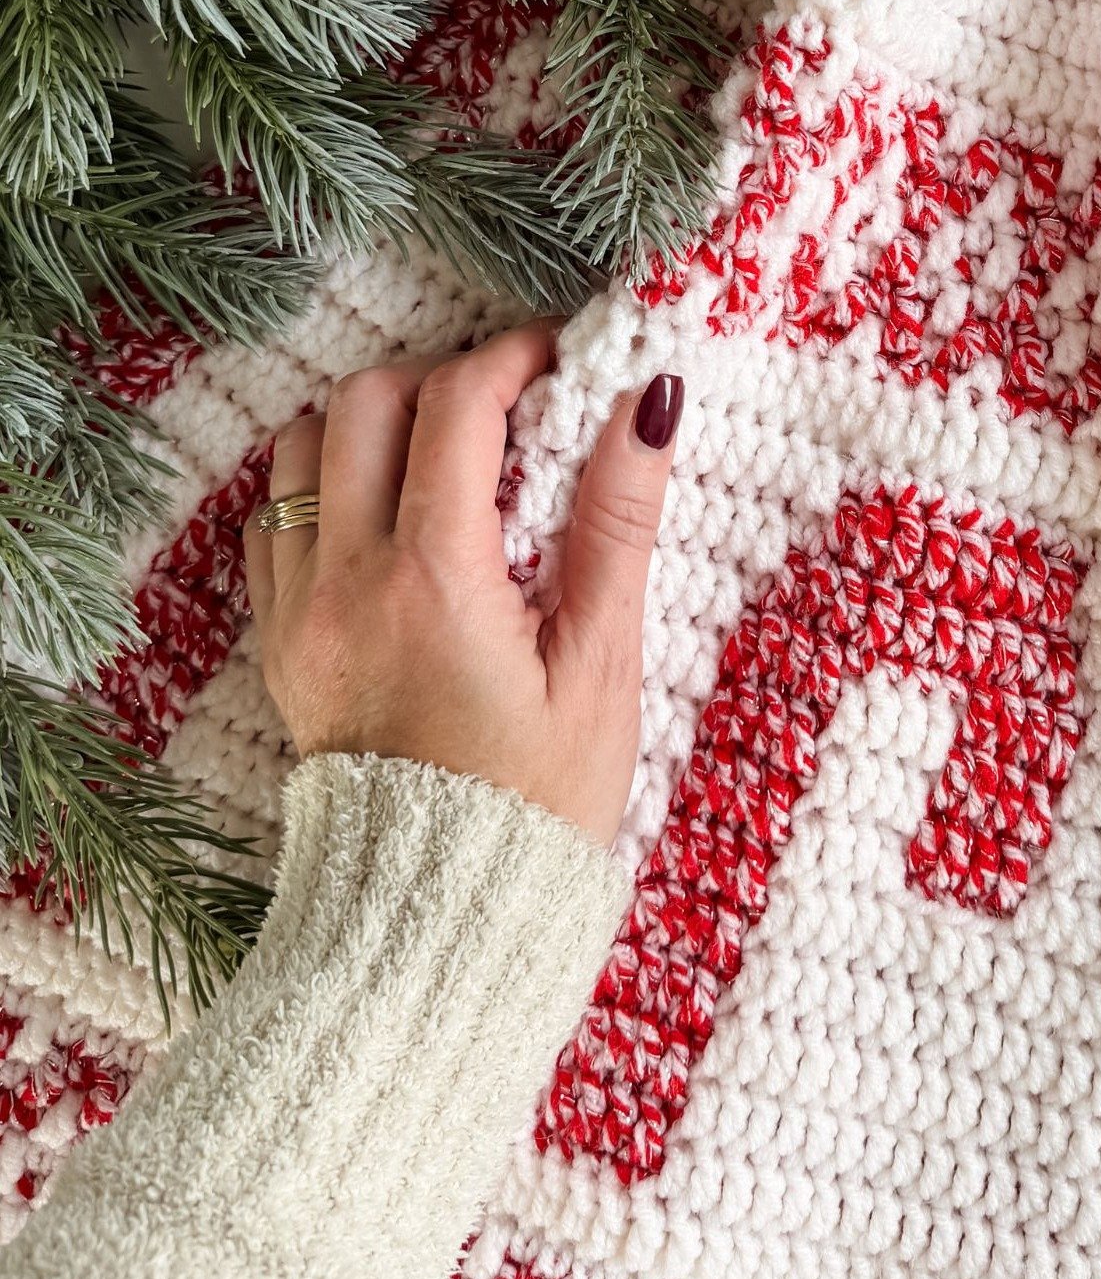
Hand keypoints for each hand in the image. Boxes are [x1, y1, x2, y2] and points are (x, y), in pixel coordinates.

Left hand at [244, 323, 683, 843]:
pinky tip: (388, 522)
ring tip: (444, 458)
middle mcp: (347, 580)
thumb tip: (649, 404)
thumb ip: (619, 522)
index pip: (456, 403)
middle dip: (440, 378)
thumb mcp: (601, 666)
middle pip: (364, 400)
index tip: (561, 357)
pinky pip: (273, 521)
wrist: (435, 922)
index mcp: (434, 578)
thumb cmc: (537, 803)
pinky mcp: (279, 644)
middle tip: (507, 407)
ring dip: (371, 425)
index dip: (514, 355)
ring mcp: (298, 611)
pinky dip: (323, 490)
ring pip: (301, 447)